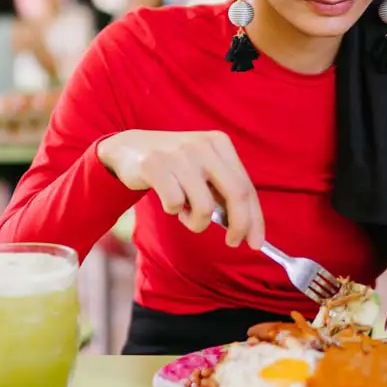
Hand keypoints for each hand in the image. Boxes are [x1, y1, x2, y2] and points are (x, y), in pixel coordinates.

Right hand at [98, 130, 264, 248]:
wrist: (130, 149)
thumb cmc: (174, 167)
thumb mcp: (203, 169)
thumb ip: (223, 191)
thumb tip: (247, 228)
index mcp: (219, 143)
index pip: (246, 186)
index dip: (255, 218)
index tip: (256, 242)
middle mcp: (202, 145)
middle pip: (235, 194)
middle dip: (238, 225)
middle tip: (232, 242)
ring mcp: (178, 153)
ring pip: (204, 206)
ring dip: (196, 222)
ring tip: (185, 213)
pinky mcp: (154, 164)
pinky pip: (175, 204)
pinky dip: (173, 210)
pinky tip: (167, 200)